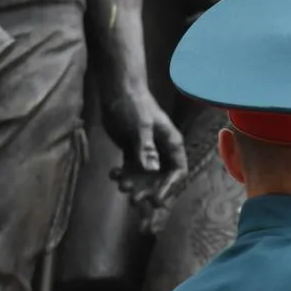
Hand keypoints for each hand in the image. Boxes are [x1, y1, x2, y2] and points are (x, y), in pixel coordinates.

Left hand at [102, 80, 185, 215]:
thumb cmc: (134, 104)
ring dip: (134, 184)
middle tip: (134, 199)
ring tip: (121, 185)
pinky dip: (123, 175)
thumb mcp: (140, 125)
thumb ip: (146, 147)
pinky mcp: (133, 151)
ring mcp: (147, 152)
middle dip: (148, 190)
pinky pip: (131, 170)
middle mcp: (162, 151)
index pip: (177, 171)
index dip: (168, 187)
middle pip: (160, 178)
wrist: (117, 91)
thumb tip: (152, 169)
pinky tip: (113, 174)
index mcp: (171, 144)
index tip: (156, 199)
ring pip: (144, 177)